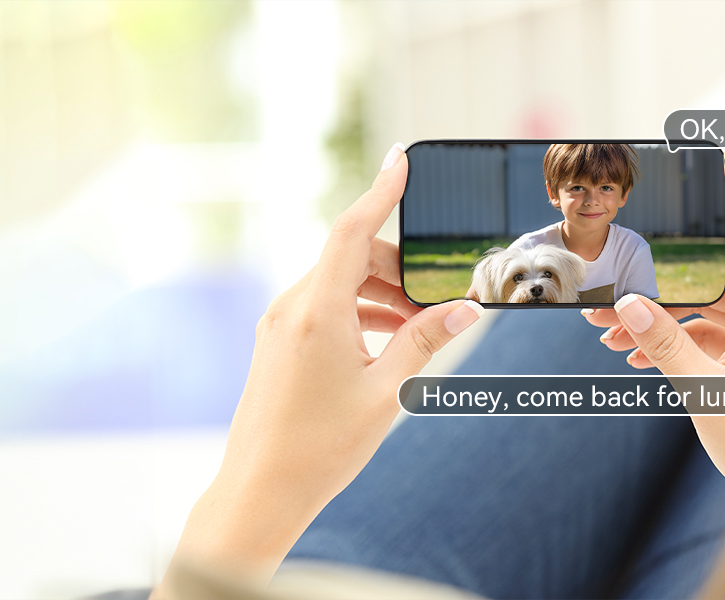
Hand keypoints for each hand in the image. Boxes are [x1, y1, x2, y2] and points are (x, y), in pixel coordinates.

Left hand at [154, 144, 485, 594]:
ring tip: (417, 329)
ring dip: (379, 295)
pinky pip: (321, 308)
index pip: (351, 230)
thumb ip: (425, 342)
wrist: (261, 490)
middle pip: (350, 258)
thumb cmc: (320, 447)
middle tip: (436, 299)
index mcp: (316, 311)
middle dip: (396, 267)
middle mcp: (291, 308)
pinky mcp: (275, 344)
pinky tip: (384, 345)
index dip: (380, 191)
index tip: (400, 158)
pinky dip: (356, 313)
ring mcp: (278, 326)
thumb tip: (464, 309)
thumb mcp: (387, 394)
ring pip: (337, 284)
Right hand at [584, 150, 724, 497]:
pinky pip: (699, 334)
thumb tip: (625, 302)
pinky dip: (665, 339)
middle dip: (656, 284)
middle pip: (713, 276)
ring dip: (653, 317)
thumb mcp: (704, 392)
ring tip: (605, 331)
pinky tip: (628, 353)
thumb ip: (662, 344)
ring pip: (698, 308)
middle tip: (606, 292)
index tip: (723, 161)